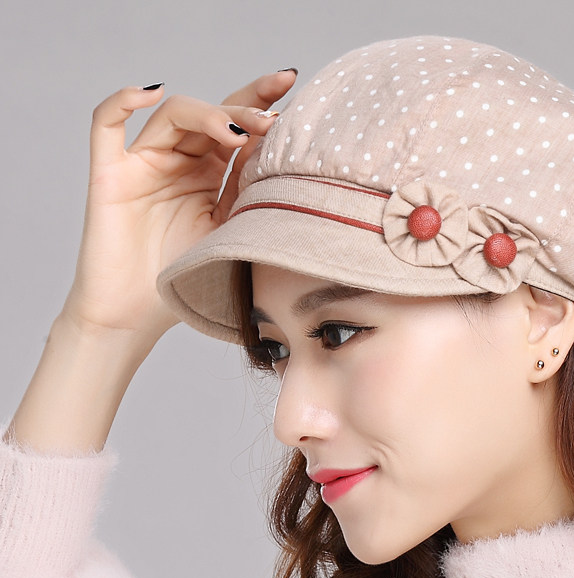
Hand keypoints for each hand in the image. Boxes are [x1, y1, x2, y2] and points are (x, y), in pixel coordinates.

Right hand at [64, 71, 295, 346]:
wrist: (138, 320)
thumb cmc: (188, 283)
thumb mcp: (233, 235)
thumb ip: (252, 196)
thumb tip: (290, 159)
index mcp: (211, 175)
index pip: (237, 126)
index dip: (260, 100)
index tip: (291, 82)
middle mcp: (180, 163)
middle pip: (212, 115)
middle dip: (244, 107)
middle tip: (272, 116)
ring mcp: (145, 165)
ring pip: (173, 116)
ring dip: (207, 115)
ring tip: (238, 133)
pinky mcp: (111, 176)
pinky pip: (105, 126)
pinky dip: (121, 102)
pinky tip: (149, 94)